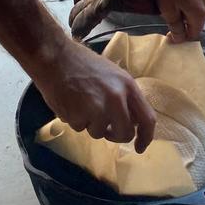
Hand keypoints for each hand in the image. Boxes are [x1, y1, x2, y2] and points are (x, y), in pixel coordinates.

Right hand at [34, 37, 156, 152]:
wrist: (56, 57)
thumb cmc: (84, 63)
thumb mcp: (113, 75)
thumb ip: (125, 96)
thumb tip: (134, 121)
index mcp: (128, 86)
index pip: (148, 119)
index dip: (146, 137)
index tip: (140, 147)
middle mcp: (116, 99)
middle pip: (125, 133)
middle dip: (116, 136)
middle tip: (107, 130)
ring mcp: (97, 108)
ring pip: (99, 133)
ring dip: (91, 124)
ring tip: (82, 102)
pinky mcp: (78, 116)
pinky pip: (80, 128)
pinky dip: (76, 120)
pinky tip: (70, 102)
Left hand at [151, 0, 204, 42]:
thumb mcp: (167, 8)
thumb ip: (175, 26)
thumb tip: (179, 38)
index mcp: (201, 14)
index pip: (193, 34)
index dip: (180, 38)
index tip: (167, 33)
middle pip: (195, 22)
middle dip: (182, 23)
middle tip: (165, 16)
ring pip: (195, 10)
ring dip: (183, 11)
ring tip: (169, 2)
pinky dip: (186, 0)